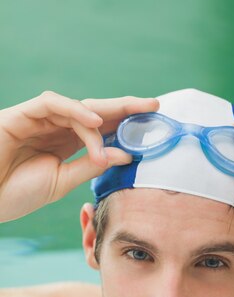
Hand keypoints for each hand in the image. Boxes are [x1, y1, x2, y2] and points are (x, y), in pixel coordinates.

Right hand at [0, 91, 158, 221]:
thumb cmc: (16, 193)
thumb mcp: (63, 181)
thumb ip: (92, 166)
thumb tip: (127, 154)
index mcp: (67, 143)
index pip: (102, 128)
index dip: (126, 123)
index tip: (154, 122)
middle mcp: (56, 128)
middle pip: (96, 111)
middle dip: (125, 107)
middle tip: (154, 105)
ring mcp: (39, 119)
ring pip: (78, 108)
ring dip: (103, 119)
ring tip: (126, 129)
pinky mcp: (22, 114)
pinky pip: (52, 104)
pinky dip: (75, 110)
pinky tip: (95, 122)